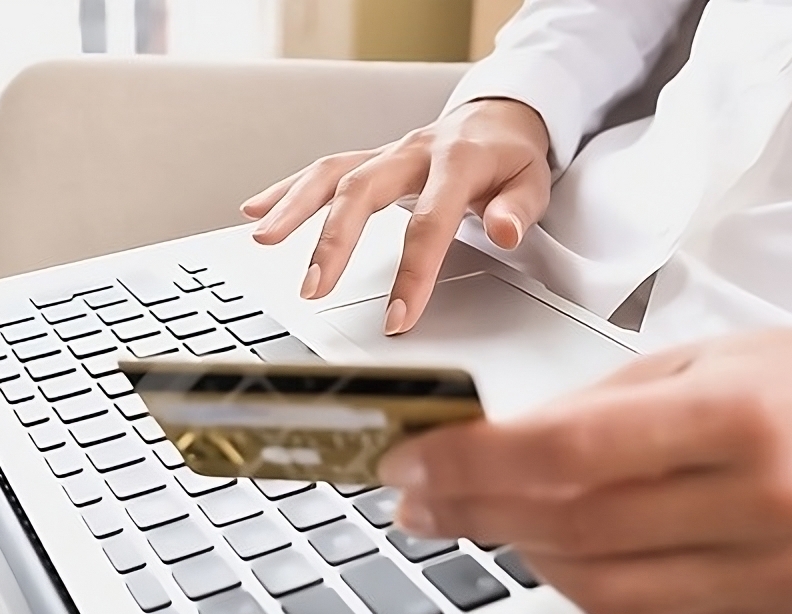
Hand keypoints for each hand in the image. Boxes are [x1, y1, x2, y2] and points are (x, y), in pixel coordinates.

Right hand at [241, 99, 550, 334]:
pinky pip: (323, 171)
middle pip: (362, 191)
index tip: (398, 318)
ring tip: (263, 239)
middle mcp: (413, 152)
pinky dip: (286, 190)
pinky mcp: (370, 160)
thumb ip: (518, 209)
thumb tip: (504, 231)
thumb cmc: (511, 158)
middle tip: (313, 287)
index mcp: (457, 161)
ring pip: (332, 175)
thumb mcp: (534, 181)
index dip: (413, 273)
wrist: (499, 117)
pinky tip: (256, 210)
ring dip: (294, 207)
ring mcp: (387, 154)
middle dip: (333, 241)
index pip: (430, 222)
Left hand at [377, 324, 791, 613]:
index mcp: (736, 419)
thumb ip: (581, 412)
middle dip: (473, 513)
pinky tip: (551, 543)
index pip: (572, 450)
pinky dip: (578, 579)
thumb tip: (475, 450)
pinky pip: (640, 612)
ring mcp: (772, 570)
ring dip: (518, 551)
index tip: (411, 461)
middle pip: (575, 527)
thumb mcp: (681, 363)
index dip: (474, 462)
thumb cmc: (782, 381)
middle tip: (415, 498)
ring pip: (599, 589)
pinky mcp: (771, 611)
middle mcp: (763, 503)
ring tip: (476, 515)